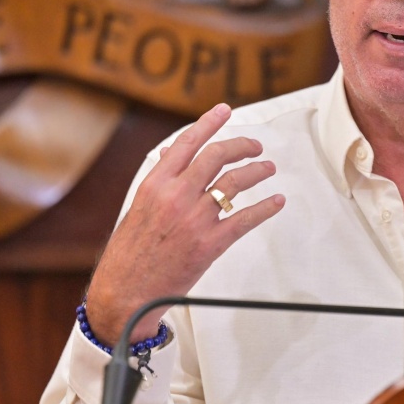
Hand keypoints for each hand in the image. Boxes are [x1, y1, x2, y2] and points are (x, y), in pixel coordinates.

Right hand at [84, 103, 284, 344]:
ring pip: (235, 182)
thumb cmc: (129, 253)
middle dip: (242, 146)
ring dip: (257, 171)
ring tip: (268, 168)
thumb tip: (176, 155)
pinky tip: (277, 201)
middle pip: (217, 156)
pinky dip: (266, 207)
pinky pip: (245, 218)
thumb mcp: (138, 208)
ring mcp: (195, 220)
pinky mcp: (210, 244)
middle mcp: (176, 196)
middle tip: (255, 146)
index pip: (188, 143)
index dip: (209, 122)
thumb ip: (161, 182)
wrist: (127, 293)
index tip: (225, 110)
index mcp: (155, 184)